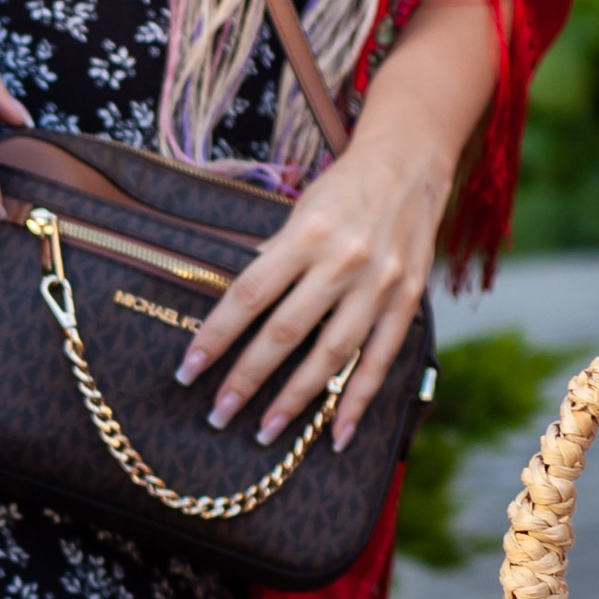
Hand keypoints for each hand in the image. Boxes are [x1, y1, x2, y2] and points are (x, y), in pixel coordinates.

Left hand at [179, 125, 445, 454]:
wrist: (411, 163)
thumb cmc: (340, 190)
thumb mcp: (296, 213)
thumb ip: (268, 261)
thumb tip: (231, 309)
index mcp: (305, 236)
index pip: (248, 296)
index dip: (215, 337)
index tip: (187, 371)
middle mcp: (343, 262)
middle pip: (286, 332)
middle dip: (247, 379)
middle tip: (218, 415)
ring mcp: (380, 285)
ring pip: (332, 354)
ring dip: (296, 399)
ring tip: (266, 432)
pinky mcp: (409, 300)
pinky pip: (381, 360)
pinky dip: (359, 401)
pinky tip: (335, 435)